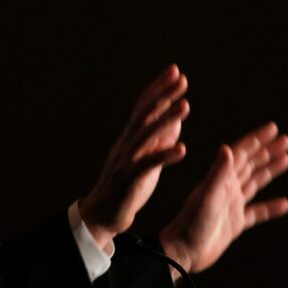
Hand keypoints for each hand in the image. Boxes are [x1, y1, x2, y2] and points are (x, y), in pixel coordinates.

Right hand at [79, 64, 189, 247]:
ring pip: (147, 135)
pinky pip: (149, 165)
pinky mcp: (130, 179)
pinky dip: (165, 156)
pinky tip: (183, 149)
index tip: (176, 72)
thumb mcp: (145, 159)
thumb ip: (159, 138)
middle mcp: (126, 144)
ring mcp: (127, 160)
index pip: (145, 106)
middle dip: (162, 94)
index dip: (160, 89)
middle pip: (144, 113)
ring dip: (166, 119)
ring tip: (186, 106)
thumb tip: (176, 117)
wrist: (102, 215)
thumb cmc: (126, 187)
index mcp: (130, 138)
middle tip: (180, 77)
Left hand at [160, 122, 287, 273]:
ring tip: (286, 159)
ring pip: (255, 183)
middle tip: (286, 140)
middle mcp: (226, 188)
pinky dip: (270, 208)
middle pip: (250, 164)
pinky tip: (285, 203)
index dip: (257, 140)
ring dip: (270, 171)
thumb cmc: (191, 223)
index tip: (273, 128)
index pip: (241, 153)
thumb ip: (218, 173)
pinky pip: (257, 213)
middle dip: (267, 151)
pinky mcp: (235, 223)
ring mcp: (231, 205)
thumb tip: (228, 148)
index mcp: (219, 178)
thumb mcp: (207, 196)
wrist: (182, 252)